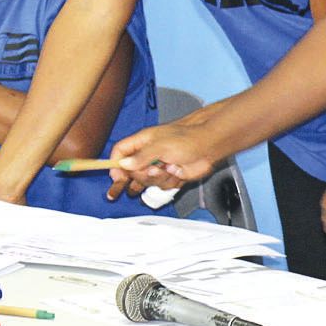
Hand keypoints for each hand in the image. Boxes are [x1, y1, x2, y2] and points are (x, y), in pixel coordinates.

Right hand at [108, 111, 222, 190]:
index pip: (120, 152)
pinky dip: (169, 182)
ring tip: (168, 167)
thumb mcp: (160, 146)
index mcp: (142, 142)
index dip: (115, 165)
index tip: (116, 177)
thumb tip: (124, 165)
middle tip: (134, 182)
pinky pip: (161, 187)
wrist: (209, 147)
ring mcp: (158, 166)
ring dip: (158, 179)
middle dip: (137, 178)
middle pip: (131, 172)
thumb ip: (141, 156)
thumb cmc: (188, 139)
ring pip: (146, 182)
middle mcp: (148, 155)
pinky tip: (177, 171)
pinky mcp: (169, 176)